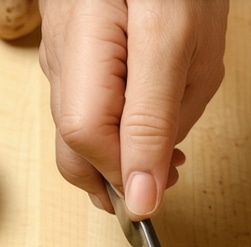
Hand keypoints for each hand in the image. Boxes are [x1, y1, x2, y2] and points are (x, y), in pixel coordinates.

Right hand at [38, 0, 227, 218]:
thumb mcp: (190, 51)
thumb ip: (159, 125)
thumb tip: (141, 195)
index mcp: (94, 38)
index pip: (89, 134)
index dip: (120, 177)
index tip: (152, 203)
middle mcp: (66, 52)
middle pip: (72, 145)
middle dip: (114, 179)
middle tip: (162, 184)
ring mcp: (60, 55)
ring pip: (75, 134)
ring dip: (117, 158)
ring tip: (163, 157)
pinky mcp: (67, 59)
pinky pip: (81, 112)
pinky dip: (113, 135)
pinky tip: (145, 130)